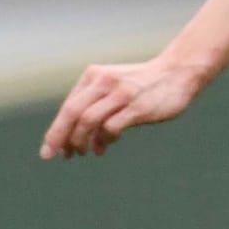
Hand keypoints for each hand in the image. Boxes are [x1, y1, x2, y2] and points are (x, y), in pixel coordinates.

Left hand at [41, 55, 205, 159]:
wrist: (179, 73)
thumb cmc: (145, 85)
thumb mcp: (115, 87)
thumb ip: (97, 107)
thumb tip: (82, 141)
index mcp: (94, 76)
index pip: (68, 106)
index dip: (56, 130)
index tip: (50, 151)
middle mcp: (104, 82)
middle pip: (72, 113)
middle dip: (60, 137)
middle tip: (56, 156)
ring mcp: (121, 94)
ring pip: (87, 120)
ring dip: (80, 141)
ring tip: (83, 152)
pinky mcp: (137, 107)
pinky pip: (111, 127)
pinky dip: (104, 140)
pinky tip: (104, 146)